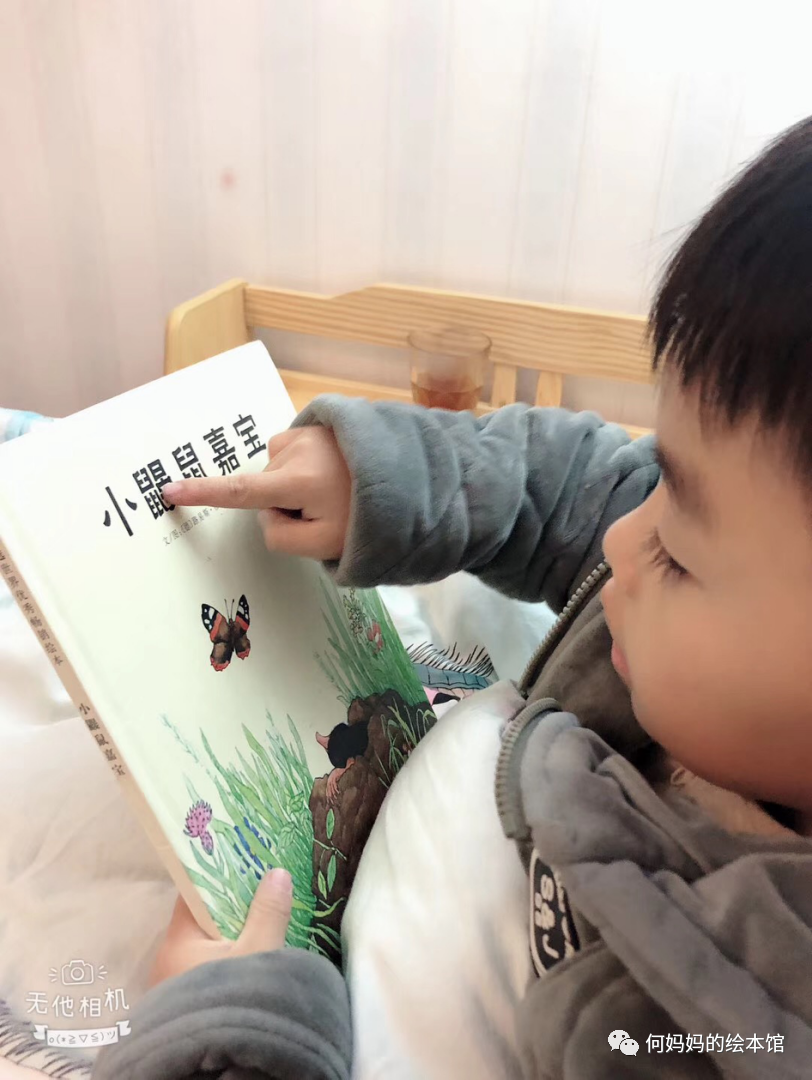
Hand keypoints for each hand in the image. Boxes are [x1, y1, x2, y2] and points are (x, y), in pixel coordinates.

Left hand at [148, 868, 291, 988]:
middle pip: (202, 916)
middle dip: (232, 901)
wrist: (213, 1066)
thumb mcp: (257, 954)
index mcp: (178, 937)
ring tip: (266, 909)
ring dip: (234, 929)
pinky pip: (211, 965)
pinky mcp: (189, 1001)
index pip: (193, 890)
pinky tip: (256, 949)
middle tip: (265, 880)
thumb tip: (277, 872)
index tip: (243, 855)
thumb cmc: (230, 1000)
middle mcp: (170, 956)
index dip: (216, 871)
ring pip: (208, 943)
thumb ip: (268, 914)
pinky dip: (232, 953)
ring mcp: (177, 981)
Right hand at [162, 427, 351, 560]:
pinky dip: (304, 466)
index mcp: (297, 482)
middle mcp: (295, 451)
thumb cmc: (369, 516)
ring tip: (335, 490)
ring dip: (296, 484)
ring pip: (277, 470)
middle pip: (264, 490)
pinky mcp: (316, 423)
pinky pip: (291, 452)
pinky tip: (334, 472)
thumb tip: (265, 513)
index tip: (168, 489)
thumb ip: (280, 538)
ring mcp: (306, 432)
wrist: (412, 476)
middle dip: (285, 505)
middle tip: (328, 513)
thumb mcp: (324, 546)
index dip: (203, 493)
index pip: (239, 492)